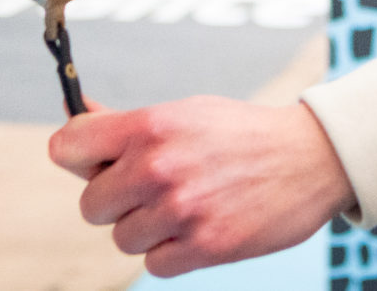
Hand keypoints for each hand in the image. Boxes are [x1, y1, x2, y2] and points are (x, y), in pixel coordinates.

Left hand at [48, 97, 353, 276]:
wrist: (309, 157)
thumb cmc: (239, 133)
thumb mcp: (182, 113)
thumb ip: (125, 124)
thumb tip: (74, 115)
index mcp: (149, 125)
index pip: (67, 147)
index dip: (76, 158)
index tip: (91, 162)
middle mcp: (159, 167)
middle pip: (91, 205)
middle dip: (115, 200)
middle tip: (148, 188)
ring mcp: (182, 210)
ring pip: (123, 238)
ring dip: (145, 229)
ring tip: (181, 206)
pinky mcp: (205, 247)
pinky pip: (155, 264)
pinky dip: (170, 252)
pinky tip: (197, 227)